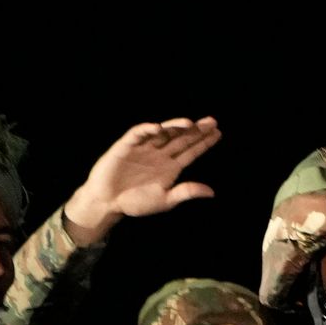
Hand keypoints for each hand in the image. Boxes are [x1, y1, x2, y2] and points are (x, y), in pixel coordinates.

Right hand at [60, 119, 221, 244]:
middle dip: (196, 130)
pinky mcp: (126, 146)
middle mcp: (159, 154)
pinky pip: (138, 134)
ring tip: (190, 124)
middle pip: (181, 138)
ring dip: (175, 127)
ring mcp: (144, 148)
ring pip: (163, 133)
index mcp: (171, 166)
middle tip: (212, 121)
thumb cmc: (136, 202)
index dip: (204, 142)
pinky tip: (159, 128)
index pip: (190, 151)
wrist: (108, 203)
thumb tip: (211, 192)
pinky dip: (147, 130)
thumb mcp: (166, 200)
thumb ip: (186, 192)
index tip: (218, 133)